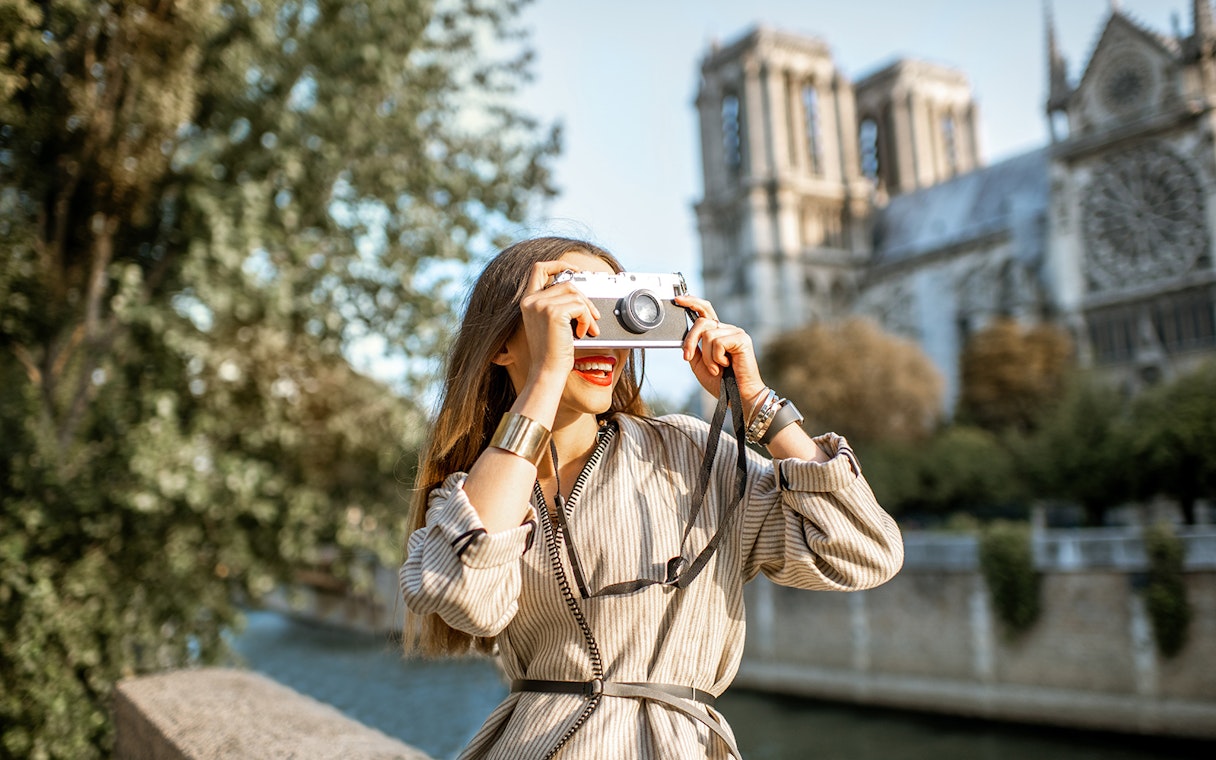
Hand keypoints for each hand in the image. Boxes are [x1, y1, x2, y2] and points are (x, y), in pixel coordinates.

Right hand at [516, 260, 600, 381]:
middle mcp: (532, 301)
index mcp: (528, 301)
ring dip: (588, 312)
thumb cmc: (551, 352)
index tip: (574, 268)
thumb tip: (580, 294)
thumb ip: (557, 305)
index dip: (558, 263)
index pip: (539, 268)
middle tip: (593, 317)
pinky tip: (582, 333)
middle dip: (585, 300)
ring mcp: (541, 305)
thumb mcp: (550, 323)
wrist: (547, 371)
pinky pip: (581, 307)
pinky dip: (587, 320)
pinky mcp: (553, 313)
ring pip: (576, 295)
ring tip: (588, 329)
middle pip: (567, 283)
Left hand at [675, 295, 768, 410]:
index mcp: (718, 333)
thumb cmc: (722, 383)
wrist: (738, 398)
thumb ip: (692, 348)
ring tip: (717, 368)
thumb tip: (684, 335)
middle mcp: (727, 329)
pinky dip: (717, 358)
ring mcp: (736, 332)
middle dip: (690, 341)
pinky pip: (717, 342)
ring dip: (708, 357)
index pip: (705, 311)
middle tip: (687, 357)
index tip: (678, 299)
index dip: (692, 302)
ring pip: (707, 335)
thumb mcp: (700, 364)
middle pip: (701, 322)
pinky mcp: (742, 339)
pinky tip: (726, 365)